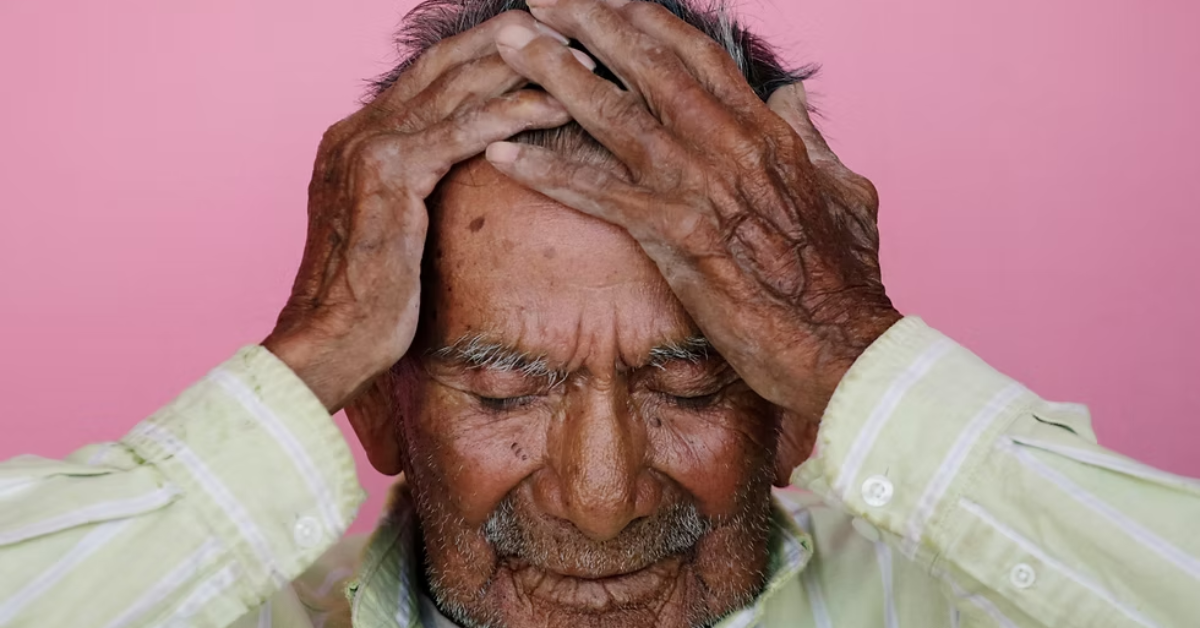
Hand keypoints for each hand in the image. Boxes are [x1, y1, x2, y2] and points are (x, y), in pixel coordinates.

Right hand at [264, 11, 570, 417]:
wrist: (327, 341)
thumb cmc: (366, 302)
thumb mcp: (388, 230)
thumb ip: (412, 190)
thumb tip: (453, 183)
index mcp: (355, 138)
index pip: (429, 77)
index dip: (481, 52)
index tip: (534, 39)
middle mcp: (357, 130)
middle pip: (445, 65)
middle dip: (509, 40)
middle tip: (567, 26)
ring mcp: (368, 146)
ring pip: (458, 88)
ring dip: (523, 67)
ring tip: (577, 54)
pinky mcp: (388, 174)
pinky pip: (462, 132)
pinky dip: (511, 114)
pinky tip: (554, 103)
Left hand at [486, 0, 899, 426]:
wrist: (842, 344)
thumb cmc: (845, 279)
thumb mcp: (844, 189)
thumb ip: (811, 136)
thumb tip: (792, 93)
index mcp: (767, 132)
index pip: (697, 56)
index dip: (647, 20)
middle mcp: (729, 145)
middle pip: (647, 65)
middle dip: (589, 23)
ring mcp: (700, 187)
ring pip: (614, 113)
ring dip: (554, 74)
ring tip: (508, 43)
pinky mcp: (675, 235)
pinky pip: (596, 192)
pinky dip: (546, 170)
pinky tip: (501, 154)